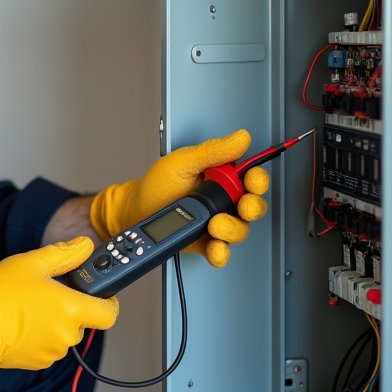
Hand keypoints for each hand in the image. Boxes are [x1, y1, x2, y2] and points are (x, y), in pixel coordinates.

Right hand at [0, 237, 118, 387]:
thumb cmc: (0, 295)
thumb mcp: (32, 263)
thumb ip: (65, 254)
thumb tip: (84, 246)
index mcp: (72, 309)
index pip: (110, 312)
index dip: (108, 301)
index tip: (99, 293)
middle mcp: (67, 334)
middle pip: (83, 320)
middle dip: (70, 307)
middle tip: (48, 293)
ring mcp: (53, 351)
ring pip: (64, 333)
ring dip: (54, 322)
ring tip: (29, 307)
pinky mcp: (38, 362)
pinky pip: (48, 346)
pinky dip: (40, 335)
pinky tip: (21, 322)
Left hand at [90, 129, 269, 267]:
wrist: (134, 211)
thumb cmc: (157, 185)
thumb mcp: (183, 162)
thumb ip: (212, 151)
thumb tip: (240, 138)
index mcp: (221, 177)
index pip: (250, 178)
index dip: (256, 180)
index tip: (252, 180)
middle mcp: (222, 200)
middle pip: (252, 206)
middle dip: (252, 207)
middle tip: (242, 206)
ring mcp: (216, 222)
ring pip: (239, 229)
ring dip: (233, 229)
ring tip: (216, 225)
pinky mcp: (205, 242)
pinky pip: (221, 250)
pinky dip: (221, 252)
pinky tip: (216, 248)